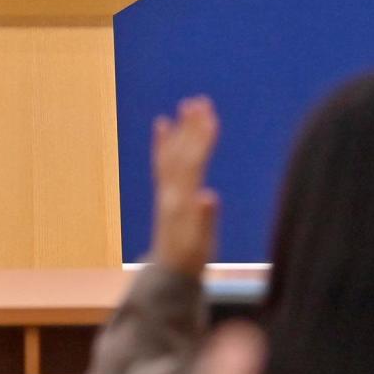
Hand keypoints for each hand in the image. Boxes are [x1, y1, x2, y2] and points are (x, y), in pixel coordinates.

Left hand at [150, 96, 219, 278]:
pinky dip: (162, 142)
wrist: (168, 272)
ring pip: (173, 154)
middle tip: (200, 101)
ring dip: (182, 129)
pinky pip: (162, 162)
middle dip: (192, 127)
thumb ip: (205, 220)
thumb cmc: (190, 259)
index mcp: (181, 201)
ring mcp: (165, 191)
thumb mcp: (202, 244)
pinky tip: (162, 124)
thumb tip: (209, 196)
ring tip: (188, 105)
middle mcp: (170, 191)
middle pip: (182, 153)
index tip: (211, 117)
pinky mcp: (165, 193)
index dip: (202, 140)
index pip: (193, 164)